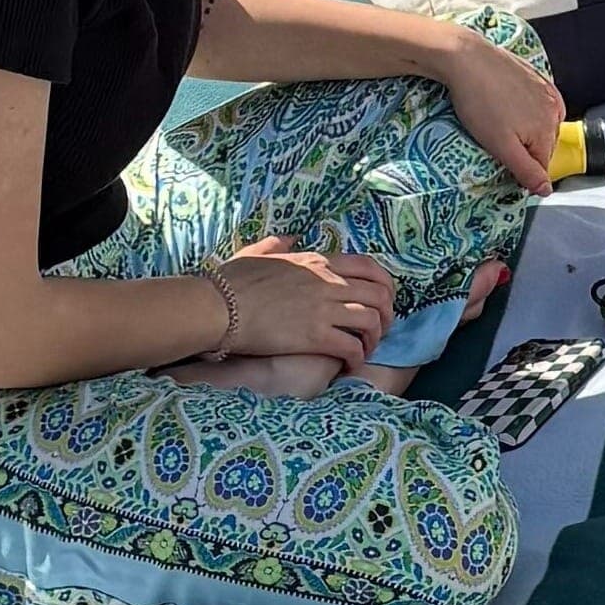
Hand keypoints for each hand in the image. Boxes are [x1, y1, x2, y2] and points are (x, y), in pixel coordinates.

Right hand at [203, 235, 394, 378]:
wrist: (218, 306)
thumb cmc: (232, 281)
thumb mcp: (258, 251)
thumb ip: (279, 244)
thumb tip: (290, 238)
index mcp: (317, 261)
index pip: (369, 267)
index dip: (385, 285)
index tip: (384, 300)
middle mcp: (327, 282)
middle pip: (379, 295)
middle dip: (386, 315)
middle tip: (378, 331)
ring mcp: (323, 309)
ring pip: (372, 321)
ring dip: (373, 339)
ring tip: (363, 351)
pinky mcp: (314, 336)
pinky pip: (352, 347)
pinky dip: (356, 358)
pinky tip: (347, 366)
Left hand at [431, 21, 568, 191]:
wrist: (466, 59)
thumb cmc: (479, 104)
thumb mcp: (500, 146)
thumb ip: (527, 170)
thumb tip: (547, 190)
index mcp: (547, 130)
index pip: (542, 166)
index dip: (520, 169)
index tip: (499, 162)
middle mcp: (554, 110)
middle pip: (543, 144)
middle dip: (524, 148)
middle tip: (495, 141)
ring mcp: (546, 90)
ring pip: (542, 123)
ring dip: (526, 129)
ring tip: (499, 123)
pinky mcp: (536, 76)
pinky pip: (539, 102)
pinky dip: (529, 110)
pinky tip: (510, 106)